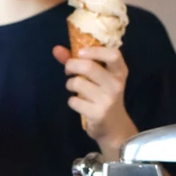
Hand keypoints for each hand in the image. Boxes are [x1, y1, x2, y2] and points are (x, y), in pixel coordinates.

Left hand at [53, 44, 137, 159]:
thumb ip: (78, 61)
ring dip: (70, 84)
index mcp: (120, 72)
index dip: (95, 51)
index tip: (80, 53)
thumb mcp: (97, 78)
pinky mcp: (98, 114)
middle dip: (71, 66)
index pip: (113, 54)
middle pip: (88, 67)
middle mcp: (116, 84)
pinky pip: (75, 101)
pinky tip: (78, 103)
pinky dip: (72, 101)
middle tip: (68, 70)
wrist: (114, 126)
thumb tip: (56, 49)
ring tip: (74, 88)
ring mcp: (108, 100)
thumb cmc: (103, 96)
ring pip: (78, 83)